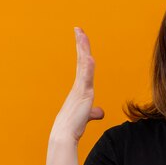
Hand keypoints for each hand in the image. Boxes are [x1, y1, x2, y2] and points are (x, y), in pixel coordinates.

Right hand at [50, 27, 103, 142]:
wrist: (64, 135)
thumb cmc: (73, 126)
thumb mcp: (86, 115)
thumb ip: (93, 112)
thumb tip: (100, 112)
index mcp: (80, 88)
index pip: (82, 65)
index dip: (82, 51)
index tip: (80, 37)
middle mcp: (79, 85)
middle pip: (81, 60)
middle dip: (80, 44)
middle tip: (78, 29)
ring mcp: (80, 89)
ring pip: (83, 65)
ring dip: (82, 49)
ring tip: (81, 35)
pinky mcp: (82, 95)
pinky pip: (85, 78)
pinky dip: (87, 67)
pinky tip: (89, 57)